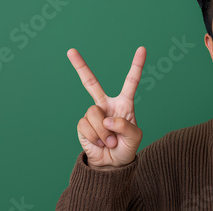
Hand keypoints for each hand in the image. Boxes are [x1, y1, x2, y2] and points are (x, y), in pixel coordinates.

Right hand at [67, 47, 145, 169]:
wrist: (112, 164)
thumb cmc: (126, 148)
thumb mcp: (135, 138)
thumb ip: (126, 126)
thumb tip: (107, 119)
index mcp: (124, 104)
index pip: (130, 82)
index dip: (136, 65)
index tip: (142, 48)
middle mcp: (106, 105)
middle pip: (91, 82)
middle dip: (80, 66)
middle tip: (70, 51)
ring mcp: (93, 114)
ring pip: (94, 113)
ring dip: (104, 132)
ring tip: (110, 141)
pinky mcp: (83, 125)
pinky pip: (86, 126)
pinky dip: (95, 137)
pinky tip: (100, 143)